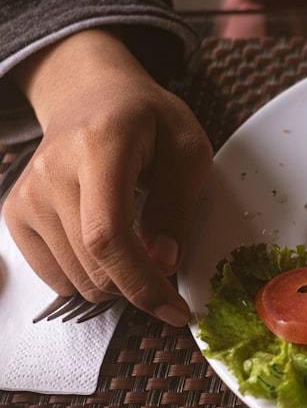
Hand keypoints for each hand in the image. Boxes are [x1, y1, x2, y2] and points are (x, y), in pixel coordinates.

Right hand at [2, 29, 212, 325]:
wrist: (93, 97)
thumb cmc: (149, 122)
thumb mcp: (188, 151)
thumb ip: (177, 206)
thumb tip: (164, 263)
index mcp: (100, 146)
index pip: (109, 236)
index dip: (143, 283)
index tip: (176, 310)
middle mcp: (52, 171)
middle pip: (93, 265)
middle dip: (140, 285)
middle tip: (167, 266)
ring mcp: (27, 194)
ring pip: (77, 280)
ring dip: (117, 281)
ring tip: (138, 241)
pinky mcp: (16, 214)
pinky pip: (56, 277)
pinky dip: (90, 278)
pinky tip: (108, 245)